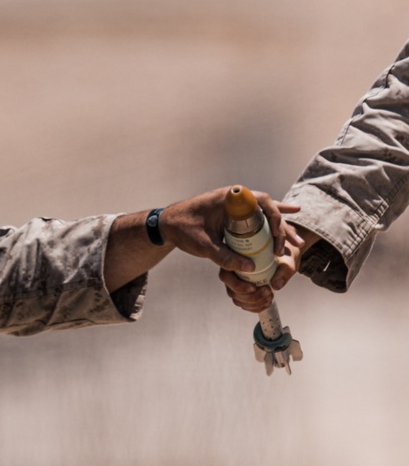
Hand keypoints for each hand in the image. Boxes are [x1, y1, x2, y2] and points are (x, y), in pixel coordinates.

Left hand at [159, 188, 300, 271]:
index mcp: (228, 198)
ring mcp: (236, 206)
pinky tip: (294, 214)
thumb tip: (251, 268)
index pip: (261, 201)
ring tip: (298, 242)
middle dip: (284, 227)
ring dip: (281, 227)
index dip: (275, 218)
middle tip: (295, 244)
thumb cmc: (182, 230)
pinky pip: (258, 216)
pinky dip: (274, 218)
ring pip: (265, 215)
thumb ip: (224, 256)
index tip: (277, 237)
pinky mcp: (235, 215)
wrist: (167, 224)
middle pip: (268, 209)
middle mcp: (236, 198)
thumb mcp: (203, 246)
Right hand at [219, 223, 315, 312]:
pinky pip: (244, 304)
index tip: (254, 287)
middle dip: (249, 296)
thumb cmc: (282, 256)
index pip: (226, 274)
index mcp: (236, 258)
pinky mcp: (243, 292)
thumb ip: (284, 270)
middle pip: (231, 290)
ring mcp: (237, 283)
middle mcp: (233, 272)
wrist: (285, 259)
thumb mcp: (286, 260)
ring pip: (237, 299)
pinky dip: (255, 307)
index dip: (237, 284)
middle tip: (266, 291)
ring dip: (253, 302)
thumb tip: (276, 285)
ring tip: (269, 296)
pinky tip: (267, 302)